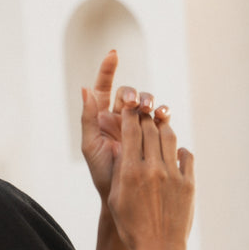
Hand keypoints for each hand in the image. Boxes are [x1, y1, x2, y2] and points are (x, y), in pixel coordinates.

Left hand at [81, 50, 170, 201]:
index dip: (108, 69)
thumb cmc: (102, 173)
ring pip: (145, 103)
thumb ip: (87, 117)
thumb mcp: (90, 145)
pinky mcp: (153, 134)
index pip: (104, 86)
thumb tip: (85, 88)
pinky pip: (160, 118)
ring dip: (148, 101)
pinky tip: (163, 115)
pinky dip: (162, 113)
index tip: (113, 54)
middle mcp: (120, 117)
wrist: (123, 195)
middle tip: (133, 104)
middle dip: (132, 94)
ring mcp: (138, 124)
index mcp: (101, 116)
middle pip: (128, 93)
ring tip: (148, 110)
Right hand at [108, 97, 194, 249]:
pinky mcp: (189, 184)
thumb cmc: (132, 228)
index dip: (129, 114)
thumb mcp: (117, 198)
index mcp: (130, 172)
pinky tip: (175, 153)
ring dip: (164, 128)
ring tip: (160, 126)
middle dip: (146, 116)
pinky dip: (180, 150)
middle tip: (144, 111)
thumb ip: (121, 170)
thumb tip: (124, 146)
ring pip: (170, 137)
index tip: (128, 107)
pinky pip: (186, 156)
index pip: (131, 130)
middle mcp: (153, 169)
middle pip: (150, 129)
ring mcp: (173, 175)